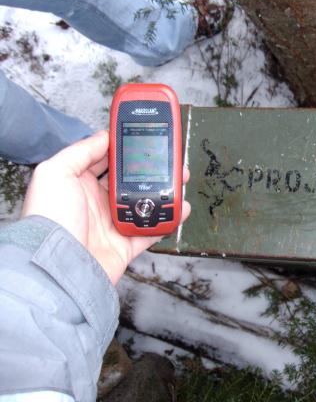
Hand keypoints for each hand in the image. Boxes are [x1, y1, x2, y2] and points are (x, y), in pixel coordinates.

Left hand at [21, 131, 190, 284]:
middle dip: (151, 169)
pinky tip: (179, 208)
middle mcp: (97, 204)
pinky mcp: (125, 245)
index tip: (142, 139)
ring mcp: (112, 224)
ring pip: (145, 203)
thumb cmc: (49, 220)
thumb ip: (80, 151)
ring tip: (179, 181)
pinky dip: (168, 221)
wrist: (57, 265)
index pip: (106, 161)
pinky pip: (152, 230)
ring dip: (164, 192)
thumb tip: (103, 136)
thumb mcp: (54, 173)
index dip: (124, 149)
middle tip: (169, 160)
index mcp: (79, 185)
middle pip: (131, 181)